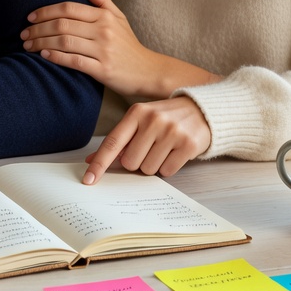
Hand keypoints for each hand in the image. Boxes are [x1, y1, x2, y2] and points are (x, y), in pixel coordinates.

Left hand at [22, 0, 212, 97]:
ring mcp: (103, 50)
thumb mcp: (119, 18)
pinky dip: (56, 57)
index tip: (30, 17)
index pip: (68, 8)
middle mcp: (102, 30)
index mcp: (103, 16)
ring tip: (28, 46)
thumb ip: (101, 0)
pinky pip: (74, 61)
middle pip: (62, 24)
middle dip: (38, 28)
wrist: (148, 70)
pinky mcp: (102, 69)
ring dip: (41, 43)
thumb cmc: (129, 44)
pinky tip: (44, 56)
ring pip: (64, 42)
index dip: (45, 11)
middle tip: (23, 33)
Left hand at [82, 98, 211, 184]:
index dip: (99, 163)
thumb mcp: (141, 120)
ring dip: (154, 164)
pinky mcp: (188, 144)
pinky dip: (169, 167)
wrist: (202, 110)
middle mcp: (153, 120)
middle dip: (138, 162)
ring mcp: (172, 132)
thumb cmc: (165, 118)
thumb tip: (92, 161)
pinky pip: (167, 171)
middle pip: (130, 162)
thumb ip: (119, 140)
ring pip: (149, 169)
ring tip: (164, 148)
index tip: (88, 179)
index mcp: (137, 112)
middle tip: (150, 148)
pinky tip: (175, 152)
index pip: (113, 142)